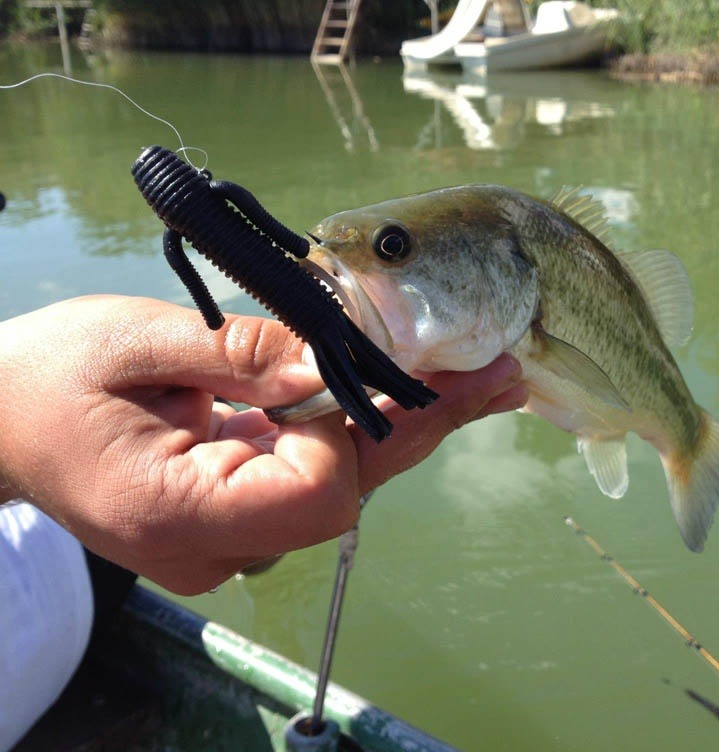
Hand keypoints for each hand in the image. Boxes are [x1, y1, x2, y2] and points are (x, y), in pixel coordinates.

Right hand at [0, 296, 525, 593]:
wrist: (4, 419)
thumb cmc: (49, 378)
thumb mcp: (135, 342)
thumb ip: (237, 353)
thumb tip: (328, 356)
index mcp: (179, 513)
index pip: (317, 492)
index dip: (358, 431)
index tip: (395, 367)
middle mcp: (214, 546)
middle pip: (347, 491)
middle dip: (422, 426)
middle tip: (499, 377)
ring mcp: (229, 539)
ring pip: (342, 481)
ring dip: (406, 424)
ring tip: (478, 377)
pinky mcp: (239, 512)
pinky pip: (316, 472)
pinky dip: (363, 428)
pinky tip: (412, 392)